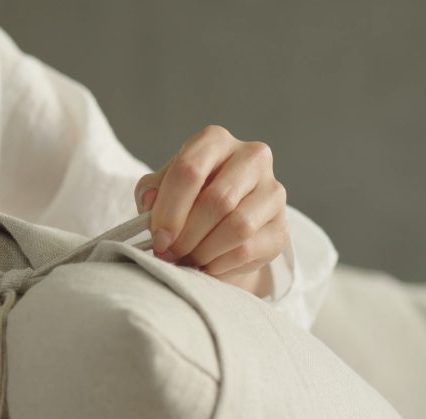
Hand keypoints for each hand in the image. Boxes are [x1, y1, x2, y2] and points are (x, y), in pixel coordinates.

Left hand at [135, 125, 289, 295]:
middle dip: (186, 235)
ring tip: (187, 260)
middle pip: (216, 201)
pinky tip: (206, 265)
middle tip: (169, 254)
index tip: (158, 239)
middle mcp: (251, 157)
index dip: (169, 210)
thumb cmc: (184, 202)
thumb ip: (150, 192)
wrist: (218, 228)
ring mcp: (273, 190)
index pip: (189, 170)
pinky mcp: (281, 227)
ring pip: (237, 226)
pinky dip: (219, 264)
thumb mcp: (159, 191)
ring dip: (203, 252)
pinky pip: (248, 249)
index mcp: (214, 140)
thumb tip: (149, 201)